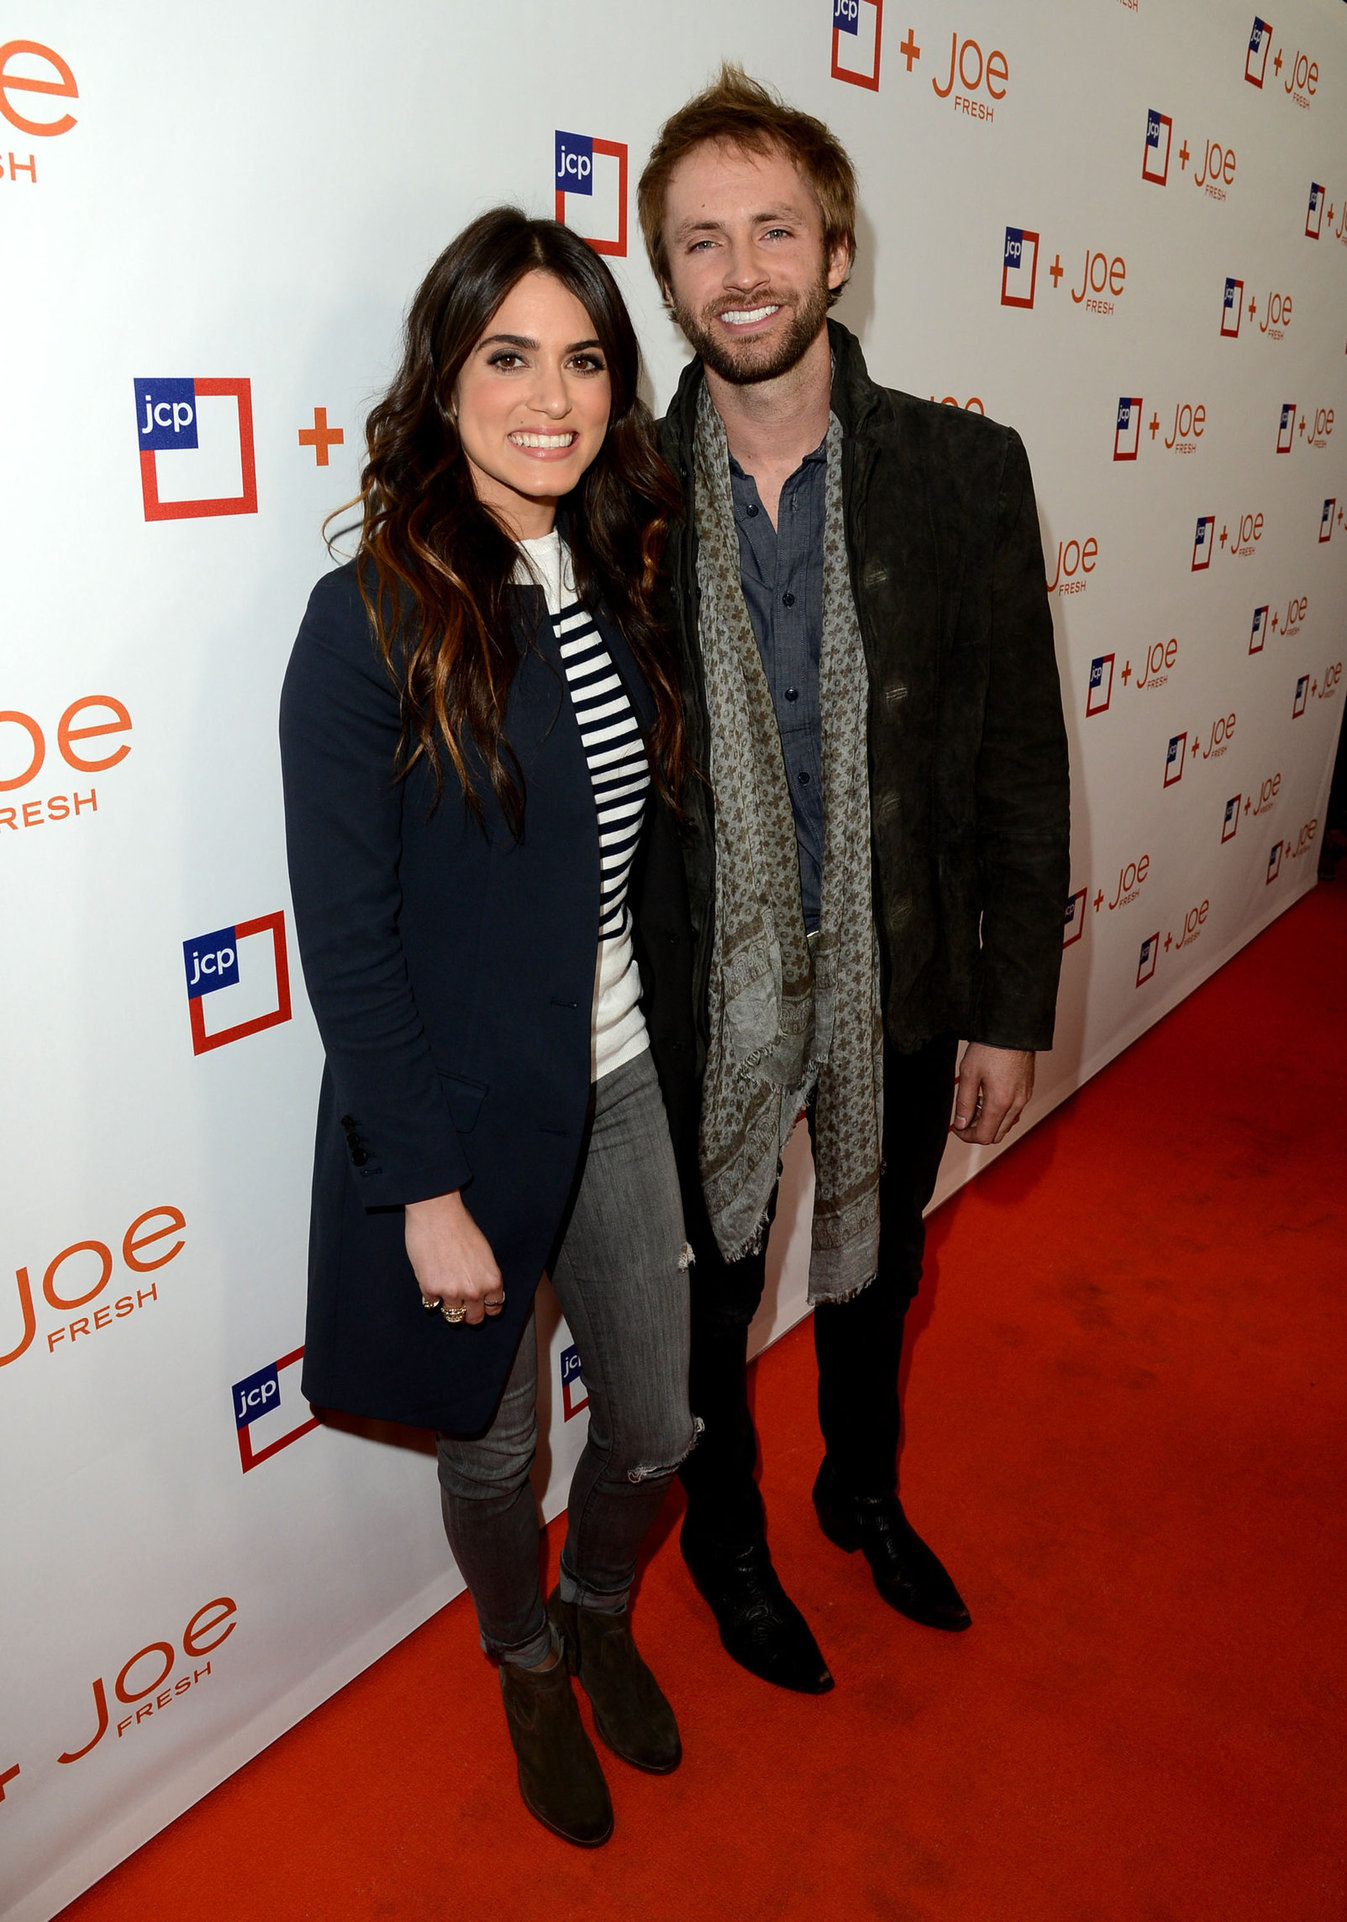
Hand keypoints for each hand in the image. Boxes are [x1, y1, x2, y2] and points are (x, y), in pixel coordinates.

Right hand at [404, 1191, 503, 1325]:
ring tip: (445, 1285)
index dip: (486, 1307)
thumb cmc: (461, 1226)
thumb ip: (483, 1275)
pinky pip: (431, 1303)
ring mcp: (451, 1292)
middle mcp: (474, 1290)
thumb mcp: (484, 1253)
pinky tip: (431, 1275)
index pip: (494, 1308)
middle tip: (461, 1303)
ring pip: (452, 1314)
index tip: (481, 1305)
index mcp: (492, 1280)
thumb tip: (480, 1290)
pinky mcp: (430, 1289)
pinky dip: (431, 1294)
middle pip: (474, 1318)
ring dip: (448, 1303)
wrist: (437, 1214)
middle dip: (468, 1313)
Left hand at [951, 1044, 1034, 1146]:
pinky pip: (1014, 1112)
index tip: (957, 1127)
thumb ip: (963, 1103)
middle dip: (978, 1131)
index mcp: (1000, 1102)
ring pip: (1006, 1125)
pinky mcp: (1027, 1091)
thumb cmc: (991, 1048)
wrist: (1012, 1030)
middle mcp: (1016, 1104)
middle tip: (964, 1117)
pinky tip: (988, 1095)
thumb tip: (961, 1124)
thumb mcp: (968, 1074)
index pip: (983, 1136)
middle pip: (996, 1135)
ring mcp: (1024, 1098)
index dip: (966, 1136)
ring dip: (989, 1121)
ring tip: (976, 1102)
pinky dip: (1000, 1112)